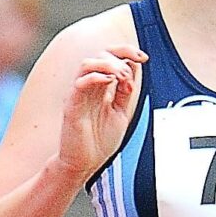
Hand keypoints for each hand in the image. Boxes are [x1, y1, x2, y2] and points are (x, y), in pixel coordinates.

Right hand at [54, 48, 145, 185]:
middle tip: (133, 67)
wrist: (84, 164)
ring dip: (108, 65)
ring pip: (88, 63)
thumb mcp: (121, 112)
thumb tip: (133, 69)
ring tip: (122, 77)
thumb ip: (125, 91)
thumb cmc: (99, 141)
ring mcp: (79, 94)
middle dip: (120, 54)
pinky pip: (80, 83)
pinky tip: (110, 82)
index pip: (110, 57)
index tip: (143, 57)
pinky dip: (96, 77)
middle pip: (100, 54)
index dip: (127, 52)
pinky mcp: (72, 106)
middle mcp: (89, 87)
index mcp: (101, 87)